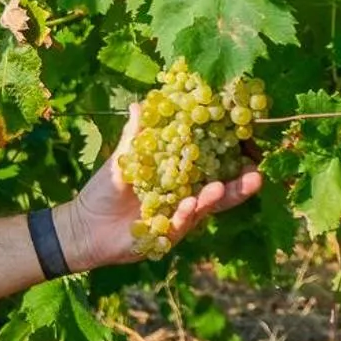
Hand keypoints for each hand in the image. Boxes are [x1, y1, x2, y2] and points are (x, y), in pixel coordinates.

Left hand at [57, 101, 262, 269]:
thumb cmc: (104, 192)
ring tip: (221, 188)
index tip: (246, 143)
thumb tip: (139, 104)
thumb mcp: (121, 161)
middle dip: (237, 184)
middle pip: (217, 190)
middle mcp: (184, 197)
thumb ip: (135, 137)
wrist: (84, 227)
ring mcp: (178, 218)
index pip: (208, 165)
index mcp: (177, 176)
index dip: (228, 157)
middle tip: (256, 174)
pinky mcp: (166, 236)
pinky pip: (180, 225)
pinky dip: (185, 215)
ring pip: (203, 208)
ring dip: (214, 199)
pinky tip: (190, 206)